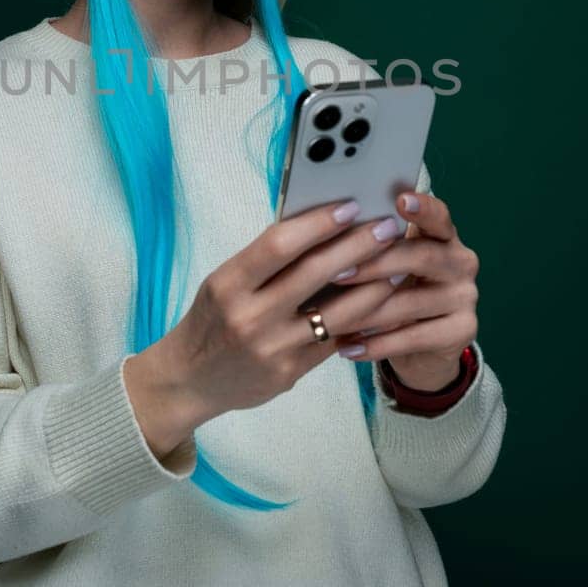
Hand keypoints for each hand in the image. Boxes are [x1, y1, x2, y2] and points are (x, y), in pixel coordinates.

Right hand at [124, 200, 406, 455]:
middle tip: (388, 227)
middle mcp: (249, 315)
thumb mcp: (225, 282)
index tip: (351, 206)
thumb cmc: (212, 319)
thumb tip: (321, 225)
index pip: (279, 244)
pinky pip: (334, 342)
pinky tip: (382, 303)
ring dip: (374, 286)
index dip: (318, 223)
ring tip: (398, 265)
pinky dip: (361, 320)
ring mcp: (271, 348)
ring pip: (337, 313)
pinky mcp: (289, 373)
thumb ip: (266, 261)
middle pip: (314, 273)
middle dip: (358, 246)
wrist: (189, 380)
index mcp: (228, 283)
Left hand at [326, 192, 478, 390]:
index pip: (438, 215)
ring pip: (411, 302)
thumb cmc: (392, 292)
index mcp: (443, 235)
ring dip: (366, 312)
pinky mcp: (463, 332)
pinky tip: (347, 347)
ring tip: (330, 318)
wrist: (422, 349)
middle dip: (374, 264)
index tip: (399, 199)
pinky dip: (376, 344)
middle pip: (421, 256)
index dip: (422, 207)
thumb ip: (371, 245)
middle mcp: (461, 261)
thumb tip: (324, 225)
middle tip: (335, 273)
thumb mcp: (385, 266)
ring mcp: (465, 297)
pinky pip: (413, 337)